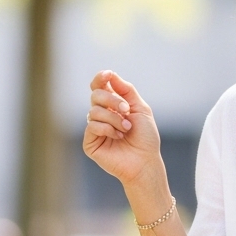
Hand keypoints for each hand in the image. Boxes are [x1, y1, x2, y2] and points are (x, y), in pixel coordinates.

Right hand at [82, 70, 162, 185]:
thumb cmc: (145, 138)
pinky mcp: (90, 142)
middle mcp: (101, 115)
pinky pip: (92, 126)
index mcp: (112, 106)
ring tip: (126, 130)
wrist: (145, 161)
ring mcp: (94, 128)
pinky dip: (107, 129)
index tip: (108, 75)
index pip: (99, 86)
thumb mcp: (141, 109)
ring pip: (94, 111)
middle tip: (126, 111)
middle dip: (113, 101)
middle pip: (96, 95)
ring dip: (114, 119)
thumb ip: (126, 90)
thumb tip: (110, 74)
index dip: (100, 78)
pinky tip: (118, 137)